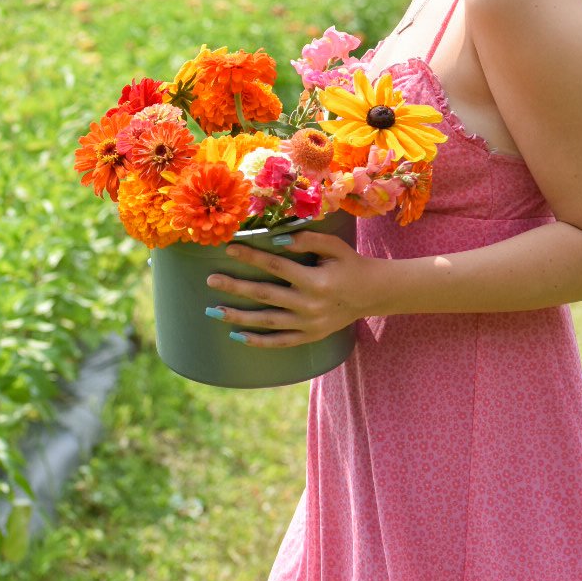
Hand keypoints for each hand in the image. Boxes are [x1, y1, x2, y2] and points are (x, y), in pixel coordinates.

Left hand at [204, 231, 377, 346]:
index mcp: (316, 280)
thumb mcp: (335, 246)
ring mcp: (309, 324)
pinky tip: (237, 335)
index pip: (276, 266)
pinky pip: (280, 342)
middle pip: (265, 295)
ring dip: (238, 316)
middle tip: (210, 279)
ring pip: (267, 321)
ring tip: (213, 310)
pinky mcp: (310, 337)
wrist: (372, 294)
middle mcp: (310, 305)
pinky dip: (258, 341)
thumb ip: (308, 239)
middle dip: (235, 286)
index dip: (251, 256)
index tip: (229, 248)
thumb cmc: (350, 264)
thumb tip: (277, 238)